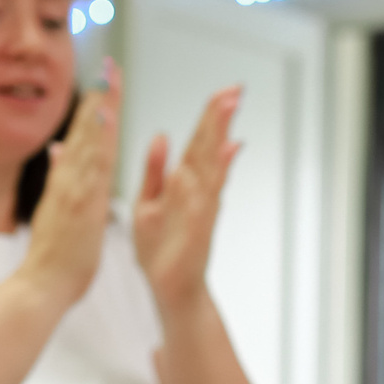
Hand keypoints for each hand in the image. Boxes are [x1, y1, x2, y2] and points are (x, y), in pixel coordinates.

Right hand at [16, 59, 121, 311]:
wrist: (42, 287)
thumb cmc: (54, 258)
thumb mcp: (57, 211)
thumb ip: (58, 178)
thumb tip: (58, 149)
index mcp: (70, 184)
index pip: (86, 138)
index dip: (96, 108)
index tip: (106, 81)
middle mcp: (71, 181)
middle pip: (88, 131)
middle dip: (100, 96)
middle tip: (111, 64)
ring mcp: (74, 190)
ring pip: (90, 141)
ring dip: (100, 107)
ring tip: (110, 77)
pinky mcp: (80, 203)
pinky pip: (93, 164)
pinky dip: (98, 137)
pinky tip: (105, 116)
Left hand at [133, 81, 241, 314]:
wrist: (170, 291)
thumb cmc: (160, 250)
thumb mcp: (148, 201)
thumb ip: (154, 170)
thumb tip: (163, 135)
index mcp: (182, 185)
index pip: (199, 143)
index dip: (211, 117)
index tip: (225, 92)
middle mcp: (196, 195)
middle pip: (209, 150)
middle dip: (220, 121)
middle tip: (235, 92)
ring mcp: (199, 213)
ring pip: (209, 171)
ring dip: (218, 144)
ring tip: (228, 115)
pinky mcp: (195, 233)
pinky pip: (200, 205)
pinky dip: (204, 186)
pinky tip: (209, 163)